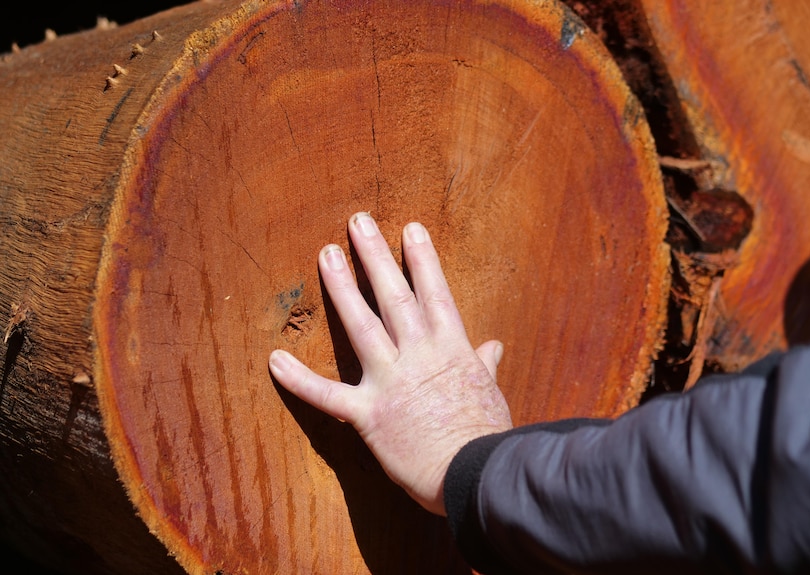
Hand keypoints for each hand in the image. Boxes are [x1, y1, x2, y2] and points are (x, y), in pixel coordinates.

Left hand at [269, 212, 512, 514]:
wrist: (474, 474)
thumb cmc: (486, 435)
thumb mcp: (491, 392)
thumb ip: (486, 364)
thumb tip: (494, 346)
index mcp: (452, 348)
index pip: (435, 293)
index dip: (422, 259)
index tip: (409, 229)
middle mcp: (419, 355)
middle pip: (395, 296)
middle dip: (375, 256)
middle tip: (358, 222)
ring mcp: (390, 381)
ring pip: (362, 325)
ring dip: (343, 288)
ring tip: (326, 255)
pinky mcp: (368, 413)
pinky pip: (327, 395)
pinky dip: (299, 379)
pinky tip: (275, 359)